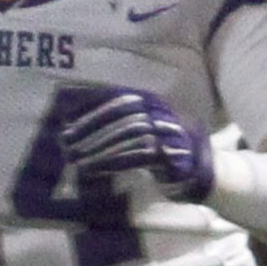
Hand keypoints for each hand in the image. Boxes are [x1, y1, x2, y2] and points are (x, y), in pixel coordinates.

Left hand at [59, 86, 216, 202]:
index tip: (66, 114)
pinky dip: (114, 162)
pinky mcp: (172, 156)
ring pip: (128, 135)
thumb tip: (75, 113)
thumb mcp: (141, 126)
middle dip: (90, 127)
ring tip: (75, 158)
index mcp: (151, 101)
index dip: (91, 102)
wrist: (201, 168)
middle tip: (65, 140)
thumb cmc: (162, 147)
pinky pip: (139, 157)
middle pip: (120, 115)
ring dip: (98, 148)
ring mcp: (168, 133)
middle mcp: (160, 113)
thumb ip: (117, 119)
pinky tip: (95, 169)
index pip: (117, 95)